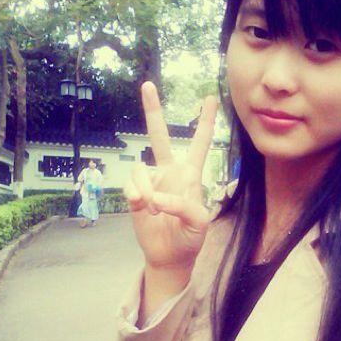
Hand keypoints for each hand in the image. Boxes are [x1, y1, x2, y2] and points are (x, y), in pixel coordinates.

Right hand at [123, 82, 217, 272]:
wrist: (169, 255)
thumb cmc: (190, 238)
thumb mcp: (198, 223)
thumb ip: (182, 206)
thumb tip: (155, 197)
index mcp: (191, 175)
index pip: (199, 143)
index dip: (205, 121)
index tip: (210, 97)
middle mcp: (169, 172)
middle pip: (160, 137)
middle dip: (153, 111)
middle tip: (148, 85)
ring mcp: (150, 181)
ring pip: (140, 170)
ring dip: (147, 191)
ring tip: (155, 211)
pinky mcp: (134, 193)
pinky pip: (130, 185)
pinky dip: (136, 196)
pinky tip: (142, 208)